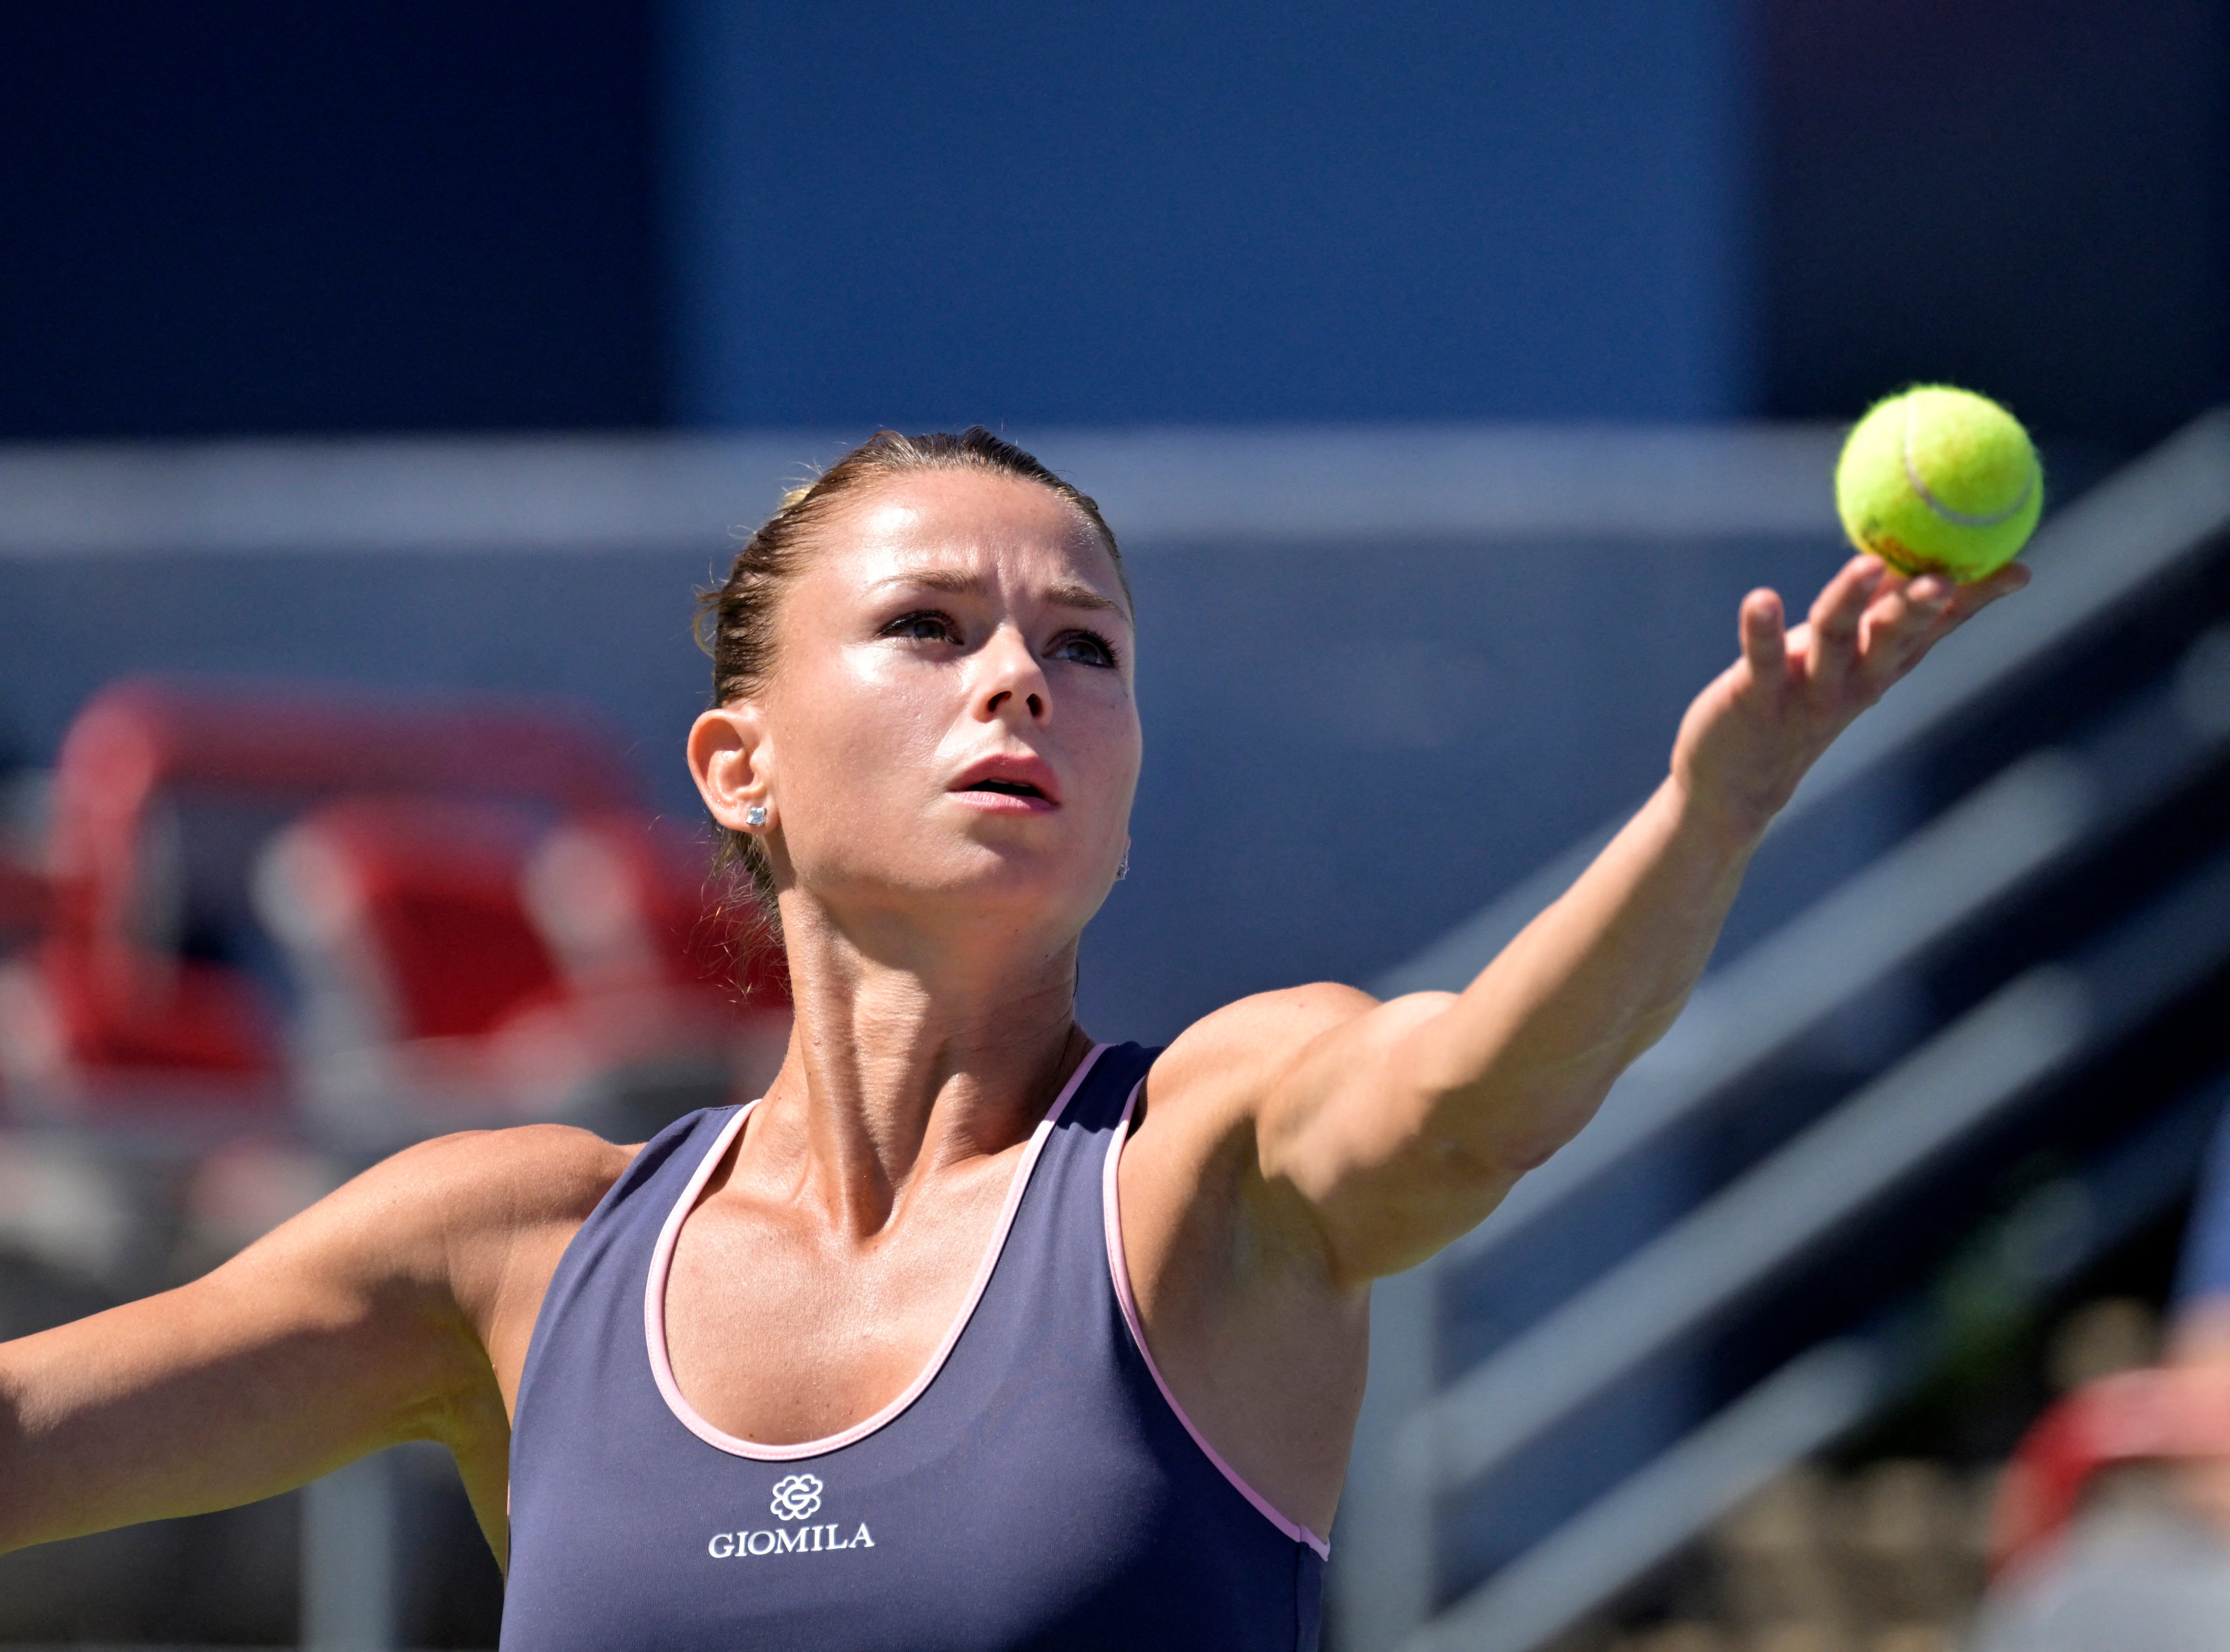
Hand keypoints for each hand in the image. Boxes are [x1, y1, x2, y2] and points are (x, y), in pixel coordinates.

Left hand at [1670, 553, 2029, 838]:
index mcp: (1882, 665)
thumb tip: (1936, 557)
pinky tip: (1760, 599)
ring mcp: (1807, 689)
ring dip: (1849, 601)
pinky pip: (1762, 659)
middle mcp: (1854, 680)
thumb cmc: (1801, 699)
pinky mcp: (1756, 695)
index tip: (2018, 569)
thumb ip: (1887, 609)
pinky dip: (1762, 630)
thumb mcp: (1852, 655)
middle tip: (1942, 577)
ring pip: (1834, 640)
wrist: (1740, 781)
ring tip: (1866, 564)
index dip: (1976, 600)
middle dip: (1919, 608)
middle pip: (1894, 638)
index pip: (1937, 628)